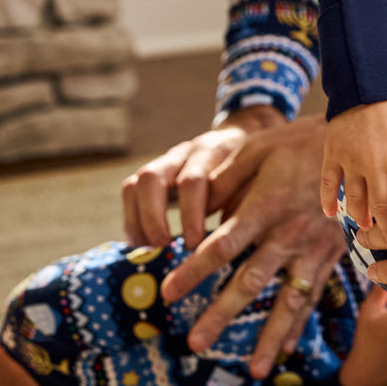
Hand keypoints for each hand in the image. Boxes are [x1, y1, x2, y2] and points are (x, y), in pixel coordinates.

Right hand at [121, 106, 283, 248]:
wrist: (245, 137)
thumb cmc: (254, 169)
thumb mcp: (256, 178)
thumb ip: (243, 201)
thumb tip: (230, 242)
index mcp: (213, 151)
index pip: (193, 181)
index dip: (190, 216)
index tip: (196, 245)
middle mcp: (185, 152)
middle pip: (153, 178)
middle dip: (155, 218)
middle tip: (165, 246)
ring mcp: (167, 160)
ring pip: (138, 183)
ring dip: (140, 220)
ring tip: (151, 249)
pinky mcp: (155, 171)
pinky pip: (131, 190)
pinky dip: (133, 219)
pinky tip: (142, 243)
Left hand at [160, 115, 345, 378]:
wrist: (356, 146)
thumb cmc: (297, 144)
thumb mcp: (256, 150)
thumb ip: (223, 180)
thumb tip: (189, 207)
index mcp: (266, 206)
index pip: (222, 246)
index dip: (193, 272)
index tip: (166, 294)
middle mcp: (289, 234)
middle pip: (250, 282)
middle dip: (221, 315)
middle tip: (194, 344)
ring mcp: (314, 248)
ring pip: (289, 300)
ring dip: (270, 337)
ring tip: (253, 371)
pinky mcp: (332, 254)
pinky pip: (314, 295)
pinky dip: (301, 324)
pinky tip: (287, 349)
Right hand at [320, 97, 386, 245]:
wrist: (363, 80)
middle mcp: (376, 164)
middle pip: (383, 205)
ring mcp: (352, 161)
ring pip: (355, 199)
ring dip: (361, 216)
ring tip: (366, 228)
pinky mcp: (334, 154)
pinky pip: (329, 183)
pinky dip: (329, 200)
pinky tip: (331, 215)